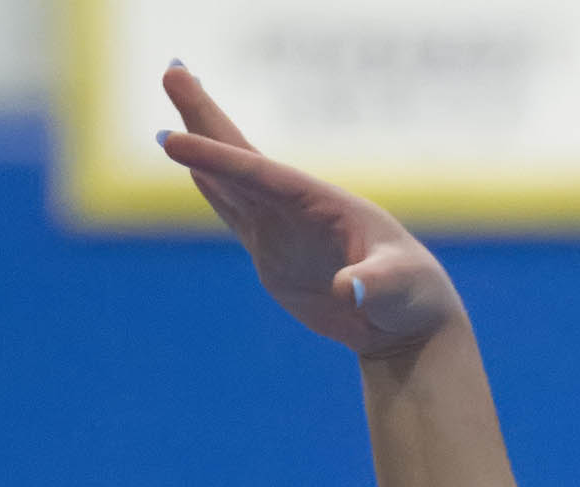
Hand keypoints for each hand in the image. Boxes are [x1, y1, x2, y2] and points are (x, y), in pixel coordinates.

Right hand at [157, 65, 461, 355]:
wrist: (406, 323)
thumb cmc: (411, 296)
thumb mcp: (397, 288)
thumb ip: (371, 285)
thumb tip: (346, 292)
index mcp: (320, 204)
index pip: (261, 175)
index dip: (219, 157)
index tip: (178, 141)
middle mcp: (296, 209)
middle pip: (241, 159)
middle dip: (205, 119)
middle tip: (172, 70)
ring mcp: (282, 230)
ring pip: (232, 183)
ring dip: (201, 152)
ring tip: (168, 122)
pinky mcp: (275, 257)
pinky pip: (238, 218)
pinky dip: (214, 192)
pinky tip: (195, 172)